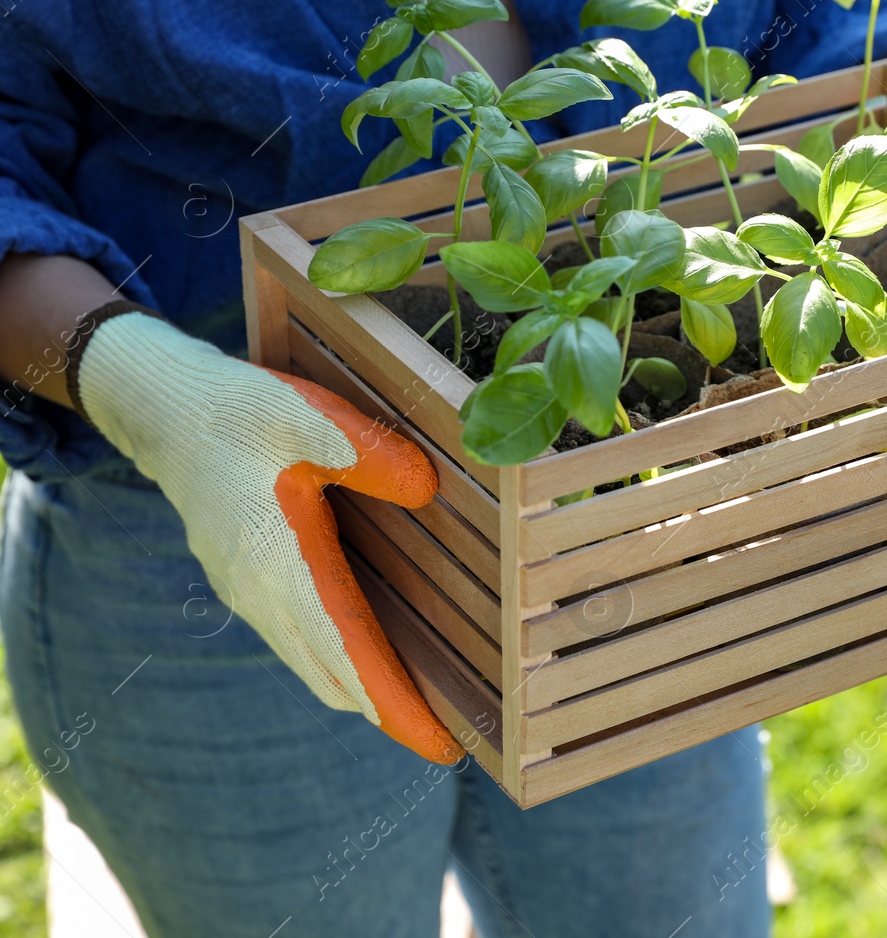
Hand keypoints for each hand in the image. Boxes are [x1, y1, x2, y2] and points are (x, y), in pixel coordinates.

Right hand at [75, 311, 462, 762]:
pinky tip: (372, 654)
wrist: (164, 410)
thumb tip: (428, 491)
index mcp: (281, 566)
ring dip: (365, 691)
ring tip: (424, 707)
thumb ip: (373, 457)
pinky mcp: (246, 584)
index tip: (444, 746)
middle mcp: (262, 596)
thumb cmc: (242, 412)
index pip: (350, 658)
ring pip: (315, 666)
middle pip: (336, 680)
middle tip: (452, 736)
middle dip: (392, 714)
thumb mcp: (313, 419)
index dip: (399, 707)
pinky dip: (341, 663)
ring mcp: (249, 595)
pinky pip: (299, 644)